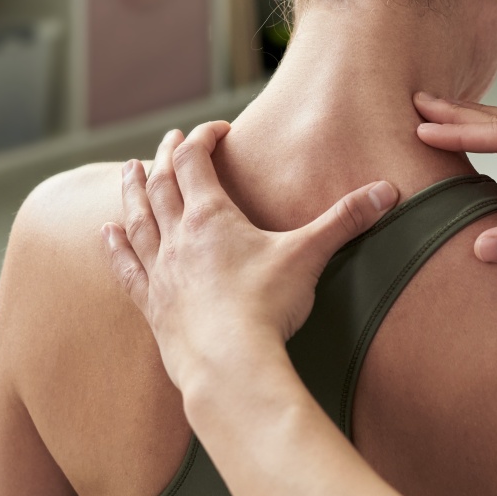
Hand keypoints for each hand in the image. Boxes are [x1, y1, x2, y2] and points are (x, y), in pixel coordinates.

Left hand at [101, 121, 397, 395]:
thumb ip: (347, 219)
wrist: (230, 366)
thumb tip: (390, 191)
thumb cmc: (268, 306)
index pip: (196, 161)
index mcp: (211, 217)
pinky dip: (115, 247)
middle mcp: (178, 237)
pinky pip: (127, 268)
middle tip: (167, 139)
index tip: (216, 129)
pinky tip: (106, 234)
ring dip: (132, 191)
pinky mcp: (152, 305)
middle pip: (162, 184)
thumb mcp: (311, 255)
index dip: (203, 138)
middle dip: (165, 156)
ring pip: (138, 219)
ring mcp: (160, 271)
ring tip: (127, 170)